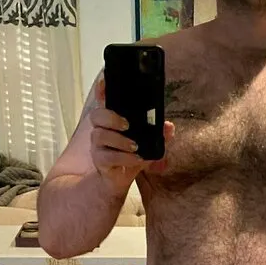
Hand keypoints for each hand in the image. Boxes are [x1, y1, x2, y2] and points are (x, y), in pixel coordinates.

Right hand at [89, 77, 174, 191]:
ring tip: (135, 146)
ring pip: (100, 136)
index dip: (101, 91)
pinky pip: (108, 156)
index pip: (103, 101)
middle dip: (111, 117)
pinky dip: (124, 157)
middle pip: (96, 115)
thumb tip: (169, 127)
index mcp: (112, 121)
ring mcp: (98, 145)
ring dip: (120, 140)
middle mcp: (101, 130)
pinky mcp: (100, 160)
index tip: (104, 85)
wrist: (120, 180)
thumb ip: (158, 134)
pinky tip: (137, 158)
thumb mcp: (147, 143)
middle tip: (127, 124)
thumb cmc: (130, 156)